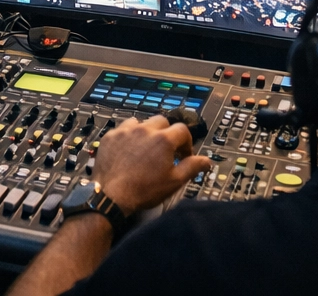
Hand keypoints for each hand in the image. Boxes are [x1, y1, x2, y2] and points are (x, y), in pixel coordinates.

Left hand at [92, 114, 211, 213]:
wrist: (112, 196)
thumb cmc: (144, 190)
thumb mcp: (174, 182)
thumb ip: (192, 167)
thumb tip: (206, 161)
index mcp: (163, 140)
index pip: (182, 130)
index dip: (186, 142)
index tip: (183, 155)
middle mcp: (145, 130)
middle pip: (162, 121)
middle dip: (167, 133)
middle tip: (166, 151)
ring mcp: (126, 131)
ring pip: (142, 122)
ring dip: (147, 132)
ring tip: (146, 149)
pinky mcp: (111, 136)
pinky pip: (124, 128)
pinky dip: (129, 135)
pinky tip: (129, 150)